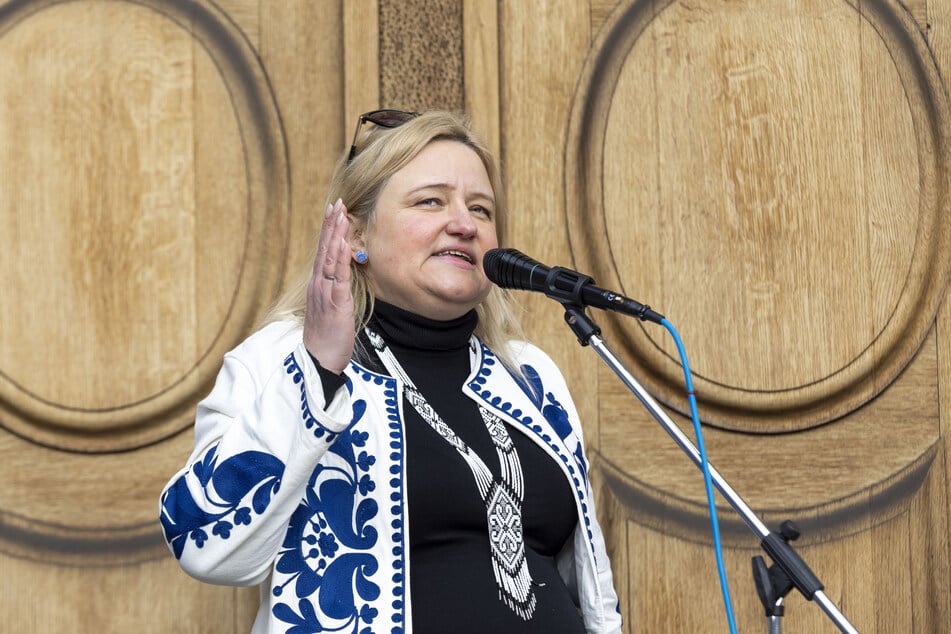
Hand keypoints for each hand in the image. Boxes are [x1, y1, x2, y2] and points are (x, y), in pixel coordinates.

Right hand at [303, 198, 355, 373]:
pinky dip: (339, 259)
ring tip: (339, 215)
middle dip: (330, 225)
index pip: (323, 252)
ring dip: (335, 235)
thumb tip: (342, 275)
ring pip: (329, 258)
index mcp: (318, 285)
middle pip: (323, 249)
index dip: (328, 230)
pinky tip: (342, 244)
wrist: (319, 359)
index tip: (332, 211)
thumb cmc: (327, 337)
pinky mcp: (335, 303)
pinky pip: (337, 277)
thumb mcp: (331, 308)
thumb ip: (334, 289)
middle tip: (336, 203)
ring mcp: (324, 292)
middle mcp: (318, 284)